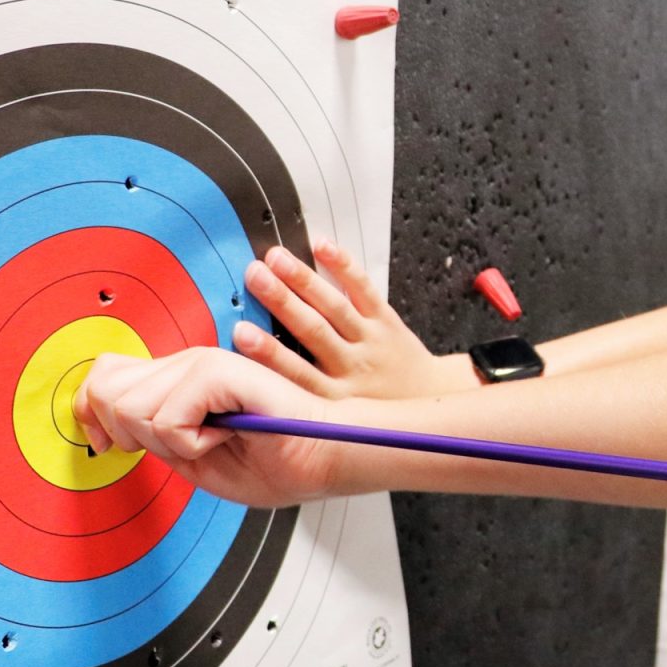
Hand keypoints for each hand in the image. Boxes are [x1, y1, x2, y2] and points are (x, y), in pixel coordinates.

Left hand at [74, 348, 341, 507]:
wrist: (322, 459)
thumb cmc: (271, 460)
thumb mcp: (189, 456)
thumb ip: (148, 435)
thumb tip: (104, 426)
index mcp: (178, 377)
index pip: (103, 375)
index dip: (91, 414)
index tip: (112, 447)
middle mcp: (187, 362)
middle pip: (105, 390)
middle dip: (127, 434)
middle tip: (178, 444)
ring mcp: (204, 363)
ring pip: (130, 409)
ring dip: (167, 443)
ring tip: (209, 440)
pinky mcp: (219, 373)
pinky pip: (167, 421)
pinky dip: (192, 445)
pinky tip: (224, 436)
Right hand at [238, 240, 472, 399]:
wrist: (426, 400)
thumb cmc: (372, 411)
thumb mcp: (333, 418)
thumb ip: (297, 401)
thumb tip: (250, 383)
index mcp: (331, 398)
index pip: (295, 373)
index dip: (267, 352)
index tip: (241, 332)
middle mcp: (350, 367)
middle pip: (312, 330)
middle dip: (280, 301)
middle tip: (253, 277)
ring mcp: (370, 341)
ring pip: (335, 307)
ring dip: (304, 280)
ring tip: (276, 258)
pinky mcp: (386, 321)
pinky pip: (364, 290)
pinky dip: (343, 267)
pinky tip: (323, 247)